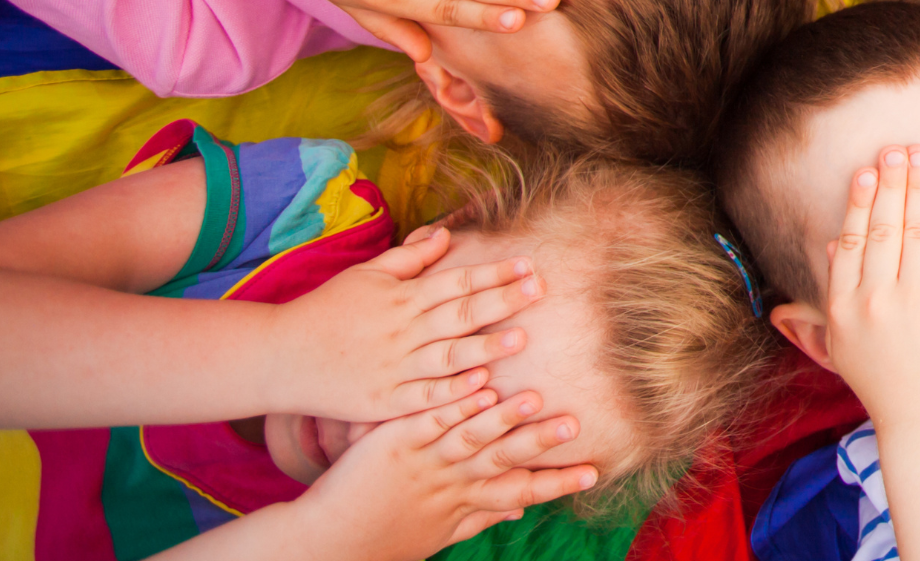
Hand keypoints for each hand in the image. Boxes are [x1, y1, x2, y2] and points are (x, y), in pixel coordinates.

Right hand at [270, 225, 543, 423]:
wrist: (278, 356)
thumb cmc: (326, 310)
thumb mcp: (366, 275)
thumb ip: (409, 258)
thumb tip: (447, 234)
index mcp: (402, 298)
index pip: (457, 281)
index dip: (494, 272)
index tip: (528, 264)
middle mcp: (403, 330)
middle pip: (460, 313)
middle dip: (502, 300)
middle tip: (539, 289)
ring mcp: (394, 367)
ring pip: (448, 356)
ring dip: (486, 347)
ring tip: (521, 338)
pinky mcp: (384, 401)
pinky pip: (425, 398)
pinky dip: (453, 393)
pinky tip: (480, 387)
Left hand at [282, 386, 593, 556]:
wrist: (326, 538)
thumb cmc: (385, 536)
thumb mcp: (438, 534)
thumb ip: (479, 517)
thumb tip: (518, 513)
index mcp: (463, 502)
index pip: (517, 492)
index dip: (556, 483)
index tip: (594, 473)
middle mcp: (450, 482)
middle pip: (502, 460)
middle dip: (539, 443)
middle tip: (575, 426)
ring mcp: (424, 460)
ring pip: (470, 436)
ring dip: (503, 417)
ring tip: (534, 397)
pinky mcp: (396, 441)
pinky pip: (431, 420)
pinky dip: (455, 403)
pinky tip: (478, 382)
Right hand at [824, 146, 919, 415]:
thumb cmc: (881, 378)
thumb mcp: (841, 342)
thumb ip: (831, 293)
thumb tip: (832, 244)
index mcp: (843, 308)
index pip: (849, 242)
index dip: (858, 203)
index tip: (865, 171)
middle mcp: (875, 301)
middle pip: (882, 229)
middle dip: (890, 184)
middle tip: (896, 149)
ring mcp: (913, 302)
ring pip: (916, 231)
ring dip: (918, 189)